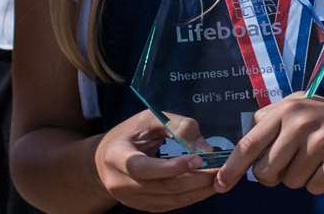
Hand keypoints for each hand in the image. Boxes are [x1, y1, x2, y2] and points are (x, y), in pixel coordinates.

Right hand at [93, 109, 216, 210]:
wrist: (105, 158)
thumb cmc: (129, 133)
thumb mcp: (148, 119)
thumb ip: (176, 126)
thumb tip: (205, 148)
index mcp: (116, 156)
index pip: (142, 168)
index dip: (171, 167)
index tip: (199, 159)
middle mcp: (119, 183)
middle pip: (161, 187)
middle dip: (193, 180)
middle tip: (218, 170)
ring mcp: (129, 199)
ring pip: (169, 200)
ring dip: (197, 192)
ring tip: (217, 179)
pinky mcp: (141, 207)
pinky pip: (169, 206)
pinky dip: (189, 198)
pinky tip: (204, 188)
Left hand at [214, 95, 323, 195]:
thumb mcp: (300, 108)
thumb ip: (270, 122)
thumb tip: (240, 149)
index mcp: (286, 110)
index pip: (248, 143)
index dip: (231, 168)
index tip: (220, 184)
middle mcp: (300, 122)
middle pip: (266, 171)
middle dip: (276, 175)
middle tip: (295, 162)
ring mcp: (321, 140)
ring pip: (290, 182)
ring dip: (302, 177)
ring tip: (320, 158)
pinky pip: (314, 187)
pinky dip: (321, 183)